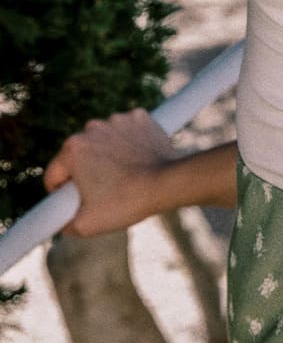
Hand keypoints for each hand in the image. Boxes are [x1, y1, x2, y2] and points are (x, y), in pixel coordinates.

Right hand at [43, 108, 180, 235]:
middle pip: (78, 156)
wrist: (167, 183)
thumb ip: (64, 224)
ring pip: (102, 141)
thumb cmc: (126, 202)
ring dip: (107, 155)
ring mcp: (117, 119)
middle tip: (103, 190)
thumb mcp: (86, 225)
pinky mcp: (138, 117)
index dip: (61, 193)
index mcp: (72, 149)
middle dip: (85, 172)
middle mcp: (91, 128)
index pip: (54, 175)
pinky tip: (137, 158)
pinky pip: (125, 131)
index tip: (78, 201)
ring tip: (124, 175)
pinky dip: (128, 142)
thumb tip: (62, 221)